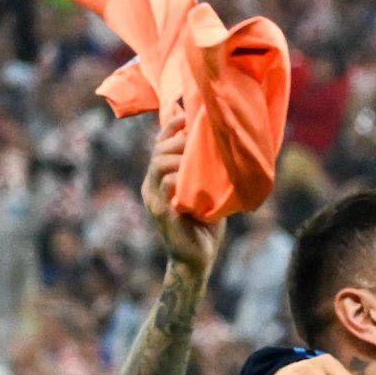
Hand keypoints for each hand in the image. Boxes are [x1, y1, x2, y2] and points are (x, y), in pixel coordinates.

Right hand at [140, 102, 222, 276]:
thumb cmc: (203, 226)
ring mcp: (154, 199)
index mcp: (159, 179)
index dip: (170, 129)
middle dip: (176, 140)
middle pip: (158, 152)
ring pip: (159, 165)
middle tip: (196, 136)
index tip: (186, 115)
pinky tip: (193, 176)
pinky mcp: (162, 213)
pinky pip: (167, 188)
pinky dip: (180, 178)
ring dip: (179, 157)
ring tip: (195, 154)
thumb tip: (224, 149)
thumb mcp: (205, 193)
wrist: (197, 259)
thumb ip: (206, 174)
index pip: (159, 146)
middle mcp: (151, 186)